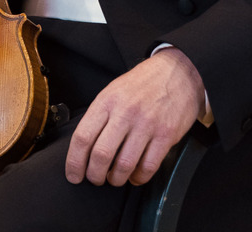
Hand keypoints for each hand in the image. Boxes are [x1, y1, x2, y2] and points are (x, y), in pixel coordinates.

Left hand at [64, 48, 205, 186]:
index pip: (83, 137)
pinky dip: (138, 178)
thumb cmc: (142, 84)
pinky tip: (135, 176)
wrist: (177, 71)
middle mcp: (125, 112)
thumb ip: (99, 116)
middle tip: (95, 179)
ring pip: (124, 165)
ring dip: (116, 179)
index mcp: (107, 101)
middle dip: (94, 175)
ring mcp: (147, 124)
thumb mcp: (113, 91)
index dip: (74, 162)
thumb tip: (83, 148)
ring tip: (114, 178)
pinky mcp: (166, 134)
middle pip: (101, 154)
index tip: (73, 174)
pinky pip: (148, 166)